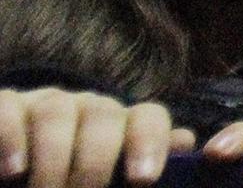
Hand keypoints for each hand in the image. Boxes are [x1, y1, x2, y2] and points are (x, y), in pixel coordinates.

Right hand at [0, 88, 194, 187]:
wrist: (18, 181)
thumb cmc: (70, 182)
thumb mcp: (109, 179)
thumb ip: (138, 165)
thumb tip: (183, 141)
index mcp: (118, 126)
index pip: (148, 117)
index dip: (149, 142)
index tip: (143, 180)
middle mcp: (85, 108)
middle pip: (104, 114)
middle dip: (95, 162)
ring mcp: (43, 104)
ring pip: (57, 111)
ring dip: (52, 159)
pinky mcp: (6, 107)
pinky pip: (9, 110)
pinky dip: (12, 140)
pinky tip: (14, 172)